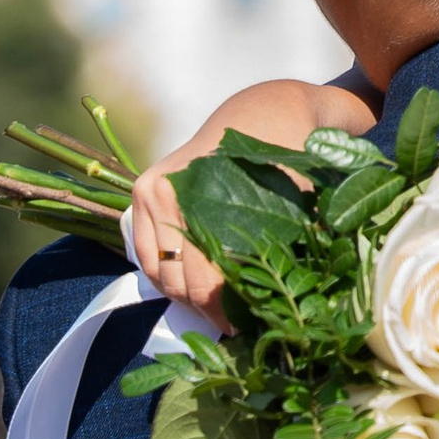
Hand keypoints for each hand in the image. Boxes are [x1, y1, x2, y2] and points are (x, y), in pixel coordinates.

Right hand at [131, 80, 371, 315]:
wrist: (267, 110)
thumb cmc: (288, 157)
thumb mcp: (296, 204)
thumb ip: (285, 251)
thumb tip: (280, 313)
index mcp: (195, 196)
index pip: (205, 279)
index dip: (227, 311)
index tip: (247, 328)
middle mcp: (162, 194)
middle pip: (178, 281)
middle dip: (207, 310)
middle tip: (235, 328)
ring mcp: (147, 193)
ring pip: (160, 274)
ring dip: (186, 299)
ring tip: (219, 314)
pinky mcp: (143, 195)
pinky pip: (147, 256)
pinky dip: (168, 277)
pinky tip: (198, 292)